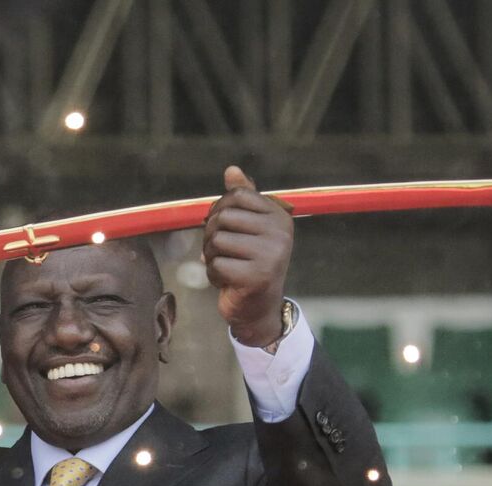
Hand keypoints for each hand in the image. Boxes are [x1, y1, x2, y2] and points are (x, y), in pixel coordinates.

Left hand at [202, 166, 291, 347]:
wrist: (259, 309)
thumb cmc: (250, 264)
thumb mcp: (248, 229)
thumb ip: (242, 199)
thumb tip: (231, 170)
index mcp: (279, 217)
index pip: (236, 195)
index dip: (219, 210)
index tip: (224, 229)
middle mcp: (280, 233)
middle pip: (223, 216)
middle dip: (212, 235)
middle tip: (223, 253)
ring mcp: (271, 255)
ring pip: (217, 240)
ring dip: (212, 257)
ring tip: (227, 267)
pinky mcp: (256, 277)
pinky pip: (215, 264)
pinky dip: (213, 275)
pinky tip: (228, 282)